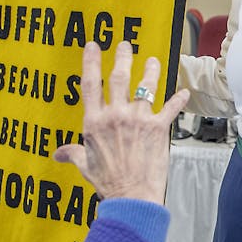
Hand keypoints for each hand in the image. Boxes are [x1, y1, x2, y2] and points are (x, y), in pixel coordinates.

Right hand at [53, 41, 188, 202]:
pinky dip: (179, 100)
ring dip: (151, 71)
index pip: (90, 84)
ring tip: (153, 61)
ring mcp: (139, 119)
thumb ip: (73, 153)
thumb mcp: (85, 165)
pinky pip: (171, 108)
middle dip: (123, 57)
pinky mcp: (158, 128)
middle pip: (119, 77)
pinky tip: (184, 93)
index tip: (92, 46)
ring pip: (146, 86)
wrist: (132, 196)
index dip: (91, 62)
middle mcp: (116, 115)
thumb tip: (58, 153)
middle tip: (125, 45)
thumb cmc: (107, 182)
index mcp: (95, 122)